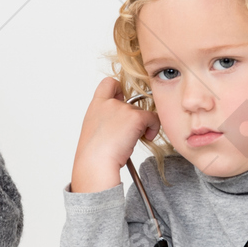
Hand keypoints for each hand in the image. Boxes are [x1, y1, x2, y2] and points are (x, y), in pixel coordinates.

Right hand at [69, 78, 159, 192]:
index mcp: (96, 106)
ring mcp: (122, 108)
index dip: (119, 90)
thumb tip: (121, 126)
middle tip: (129, 133)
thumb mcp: (95, 132)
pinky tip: (147, 138)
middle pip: (131, 102)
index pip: (109, 83)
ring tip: (132, 141)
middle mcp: (109, 103)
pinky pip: (153, 118)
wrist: (96, 163)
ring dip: (142, 126)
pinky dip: (153, 128)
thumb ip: (106, 121)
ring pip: (142, 113)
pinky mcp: (135, 117)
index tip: (122, 102)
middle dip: (134, 117)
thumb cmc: (94, 155)